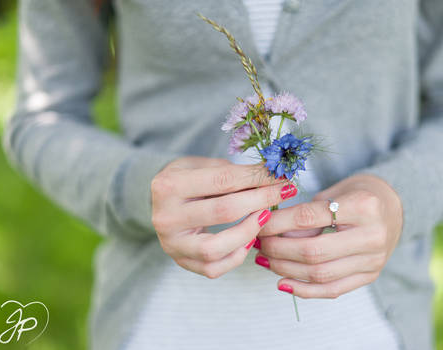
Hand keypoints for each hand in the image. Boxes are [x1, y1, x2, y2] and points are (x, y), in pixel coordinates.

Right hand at [151, 156, 296, 278]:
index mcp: (168, 185)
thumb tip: (271, 176)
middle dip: (261, 200)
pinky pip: (213, 268)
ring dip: (248, 232)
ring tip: (266, 217)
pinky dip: (237, 256)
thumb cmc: (187, 179)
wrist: (159, 202)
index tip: (280, 175)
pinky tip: (250, 240)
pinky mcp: (179, 261)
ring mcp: (171, 243)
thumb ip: (231, 172)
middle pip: (224, 211)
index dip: (257, 178)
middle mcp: (165, 216)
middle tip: (284, 192)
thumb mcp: (201, 165)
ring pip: (215, 248)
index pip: (223, 180)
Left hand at [255, 174, 402, 297]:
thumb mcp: (332, 192)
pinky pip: (332, 290)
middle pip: (313, 252)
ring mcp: (374, 260)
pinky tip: (282, 283)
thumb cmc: (358, 194)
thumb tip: (272, 235)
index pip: (308, 218)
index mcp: (363, 206)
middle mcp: (372, 236)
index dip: (277, 223)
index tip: (257, 223)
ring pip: (320, 274)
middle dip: (278, 249)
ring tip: (265, 260)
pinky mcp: (370, 276)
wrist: (394, 207)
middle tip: (258, 243)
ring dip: (285, 270)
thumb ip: (306, 214)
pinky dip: (304, 290)